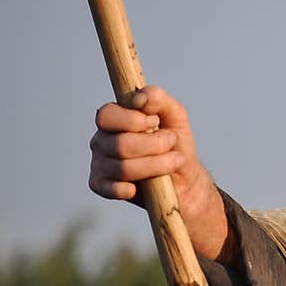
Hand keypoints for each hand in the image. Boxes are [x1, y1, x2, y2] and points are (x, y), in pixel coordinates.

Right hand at [89, 85, 233, 262]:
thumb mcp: (175, 115)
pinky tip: (141, 186)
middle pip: (120, 144)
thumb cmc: (176, 144)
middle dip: (155, 145)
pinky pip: (110, 188)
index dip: (134, 120)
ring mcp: (100, 163)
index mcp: (115, 118)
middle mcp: (102, 139)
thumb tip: (139, 97)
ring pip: (123, 167)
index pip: (108, 115)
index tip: (155, 122)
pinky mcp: (101, 185)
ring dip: (157, 165)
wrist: (185, 178)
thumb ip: (158, 98)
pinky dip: (129, 188)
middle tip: (171, 143)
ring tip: (173, 162)